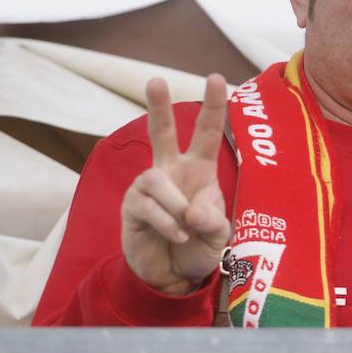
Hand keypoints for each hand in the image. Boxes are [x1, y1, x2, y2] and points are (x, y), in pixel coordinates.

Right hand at [121, 74, 230, 293]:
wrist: (174, 275)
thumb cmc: (200, 245)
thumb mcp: (219, 234)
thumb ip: (213, 220)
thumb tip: (192, 211)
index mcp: (199, 170)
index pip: (206, 134)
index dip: (214, 107)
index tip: (217, 78)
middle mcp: (171, 171)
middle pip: (161, 132)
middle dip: (158, 106)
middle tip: (156, 80)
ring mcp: (148, 187)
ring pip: (156, 180)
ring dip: (176, 206)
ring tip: (187, 228)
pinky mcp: (132, 207)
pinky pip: (149, 207)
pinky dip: (169, 224)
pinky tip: (178, 235)